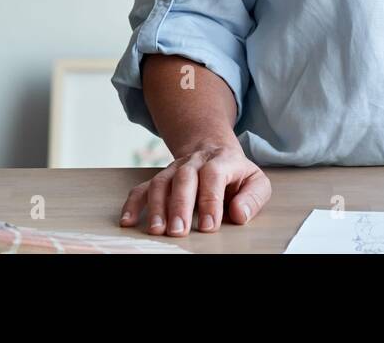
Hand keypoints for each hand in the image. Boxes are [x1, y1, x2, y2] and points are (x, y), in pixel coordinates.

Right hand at [119, 139, 270, 235]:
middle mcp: (195, 162)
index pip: (214, 174)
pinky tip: (128, 221)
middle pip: (184, 178)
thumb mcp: (255, 181)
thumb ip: (253, 197)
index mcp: (222, 160)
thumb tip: (239, 214)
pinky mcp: (161, 179)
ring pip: (161, 182)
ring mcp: (175, 169)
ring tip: (157, 230)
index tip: (209, 225)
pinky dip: (133, 204)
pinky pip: (142, 188)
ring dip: (157, 207)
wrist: (214, 151)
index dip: (210, 199)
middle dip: (180, 206)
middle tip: (179, 231)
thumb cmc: (236, 174)